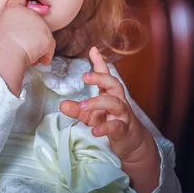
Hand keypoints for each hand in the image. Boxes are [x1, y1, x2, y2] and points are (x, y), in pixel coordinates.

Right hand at [0, 0, 55, 95]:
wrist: (4, 53)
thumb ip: (8, 23)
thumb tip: (14, 30)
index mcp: (14, 8)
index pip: (21, 1)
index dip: (23, 9)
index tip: (22, 20)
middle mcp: (30, 13)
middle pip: (35, 21)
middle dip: (32, 33)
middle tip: (25, 44)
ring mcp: (41, 25)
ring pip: (43, 35)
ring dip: (38, 45)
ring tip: (31, 55)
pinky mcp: (48, 38)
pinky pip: (50, 48)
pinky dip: (46, 55)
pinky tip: (40, 61)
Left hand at [59, 47, 160, 192]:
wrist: (132, 142)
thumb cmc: (110, 123)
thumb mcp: (91, 115)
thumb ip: (77, 109)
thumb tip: (61, 104)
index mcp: (109, 94)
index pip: (106, 75)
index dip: (100, 62)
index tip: (93, 50)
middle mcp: (118, 101)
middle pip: (114, 84)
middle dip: (101, 77)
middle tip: (85, 76)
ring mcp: (123, 115)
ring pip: (115, 103)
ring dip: (98, 102)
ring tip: (83, 106)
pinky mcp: (124, 130)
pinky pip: (116, 126)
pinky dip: (105, 128)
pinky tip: (95, 131)